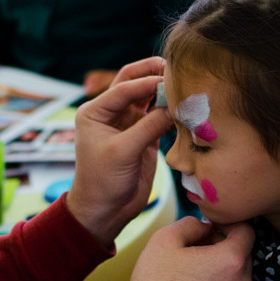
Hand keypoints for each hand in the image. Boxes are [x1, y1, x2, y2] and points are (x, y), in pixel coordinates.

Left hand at [66, 57, 170, 244]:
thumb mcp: (123, 151)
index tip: (168, 80)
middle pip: (133, 84)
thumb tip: (175, 106)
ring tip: (184, 87)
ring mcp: (128, 124)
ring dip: (163, 93)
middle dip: (152, 75)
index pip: (123, 88)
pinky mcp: (143, 137)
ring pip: (148, 99)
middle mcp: (110, 114)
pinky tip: (184, 109)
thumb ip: (149, 127)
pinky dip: (170, 112)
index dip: (146, 82)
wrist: (105, 211)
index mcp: (95, 112)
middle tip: (175, 69)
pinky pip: (159, 117)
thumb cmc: (103, 181)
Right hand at [103, 218, 254, 280]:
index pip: (246, 231)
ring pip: (238, 277)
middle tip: (196, 251)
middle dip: (224, 247)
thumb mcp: (166, 238)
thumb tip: (207, 226)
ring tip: (194, 273)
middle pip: (243, 254)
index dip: (228, 225)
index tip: (209, 229)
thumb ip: (193, 223)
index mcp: (231, 261)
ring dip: (222, 270)